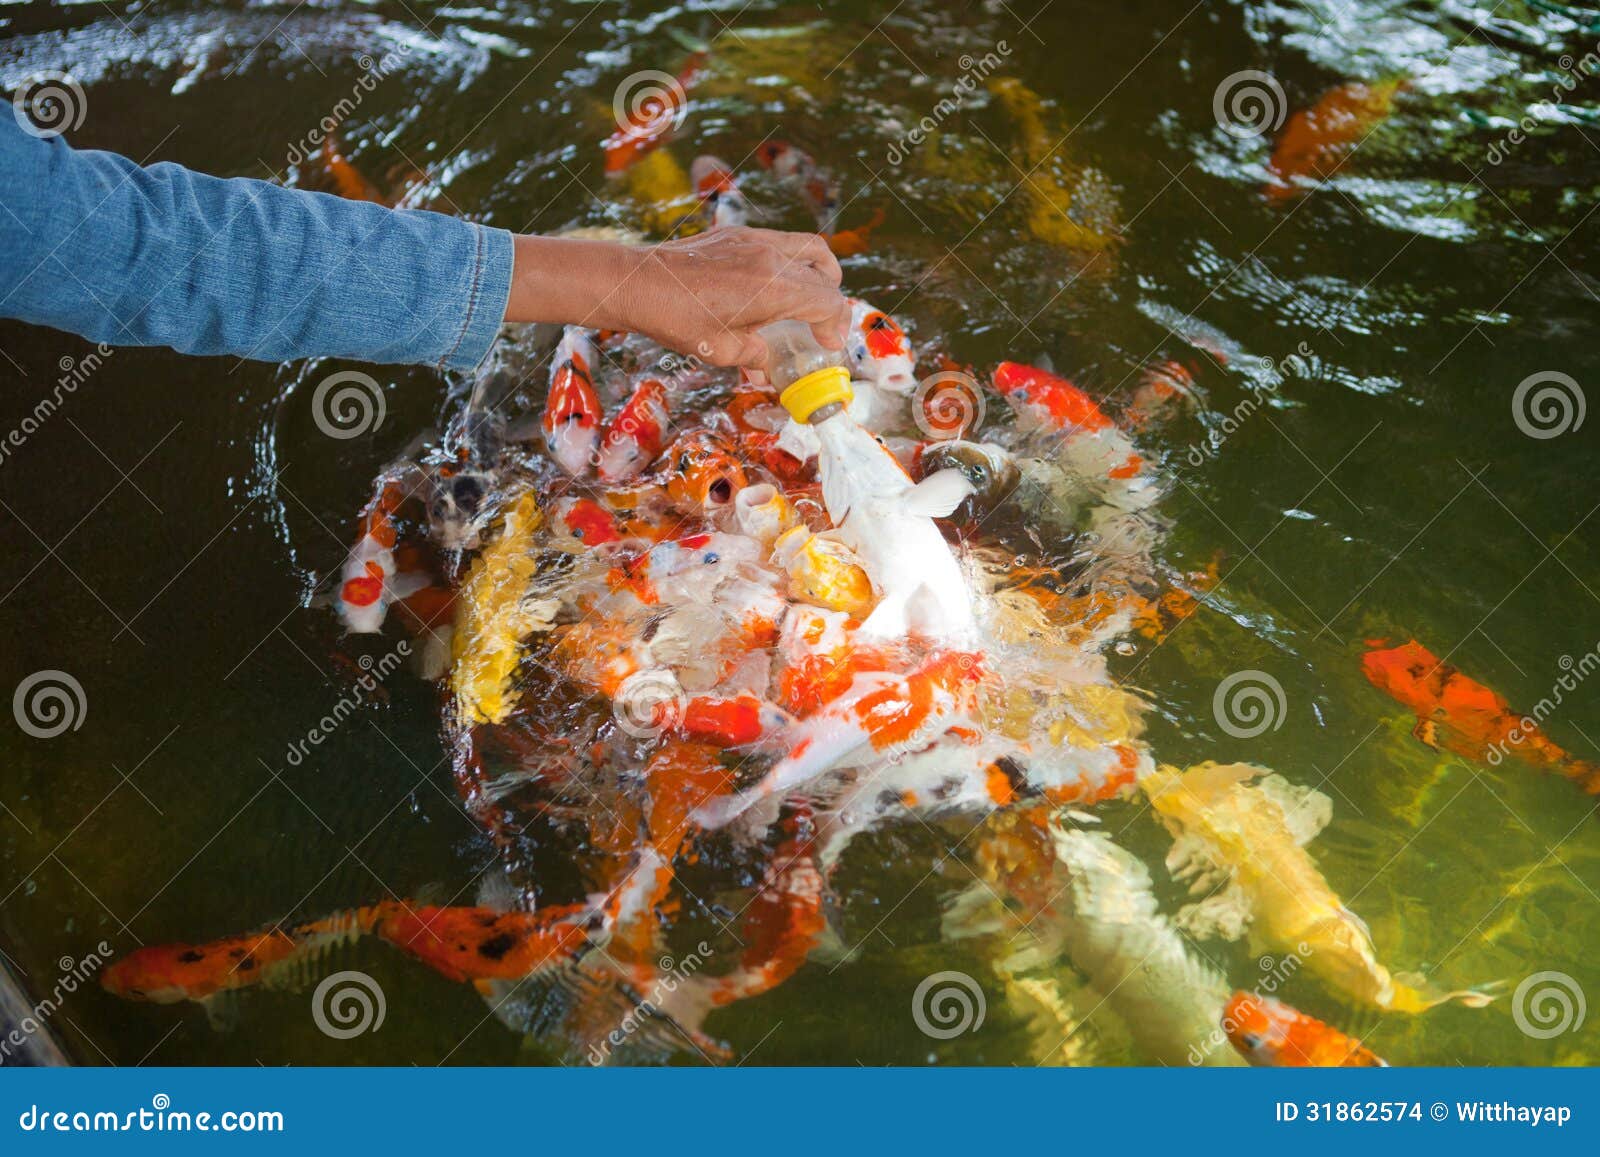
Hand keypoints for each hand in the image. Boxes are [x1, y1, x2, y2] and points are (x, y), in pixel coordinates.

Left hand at [507, 228, 848, 367]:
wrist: (639, 283)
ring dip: (818, 273)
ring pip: (807, 247)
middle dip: (831, 299)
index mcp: (774, 287)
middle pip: (824, 271)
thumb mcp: (722, 350)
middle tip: (824, 322)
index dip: (835, 324)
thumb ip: (754, 356)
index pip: (827, 300)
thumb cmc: (677, 319)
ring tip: (810, 296)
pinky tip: (773, 284)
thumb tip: (766, 364)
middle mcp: (771, 256)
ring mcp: (754, 239)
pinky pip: (780, 242)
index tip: (829, 342)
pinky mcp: (736, 233)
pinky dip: (791, 261)